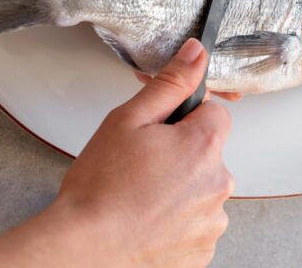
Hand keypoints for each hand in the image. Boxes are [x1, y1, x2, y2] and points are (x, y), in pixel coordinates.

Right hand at [53, 38, 233, 267]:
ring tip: (141, 197)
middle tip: (142, 165)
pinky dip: (178, 220)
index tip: (158, 133)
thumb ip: (170, 83)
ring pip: (202, 189)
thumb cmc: (100, 186)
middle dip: (182, 153)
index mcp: (204, 145)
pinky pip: (196, 223)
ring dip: (181, 189)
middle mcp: (218, 184)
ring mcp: (213, 222)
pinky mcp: (203, 251)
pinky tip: (148, 220)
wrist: (83, 249)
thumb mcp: (128, 119)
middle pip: (208, 153)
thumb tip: (197, 53)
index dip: (184, 118)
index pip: (214, 113)